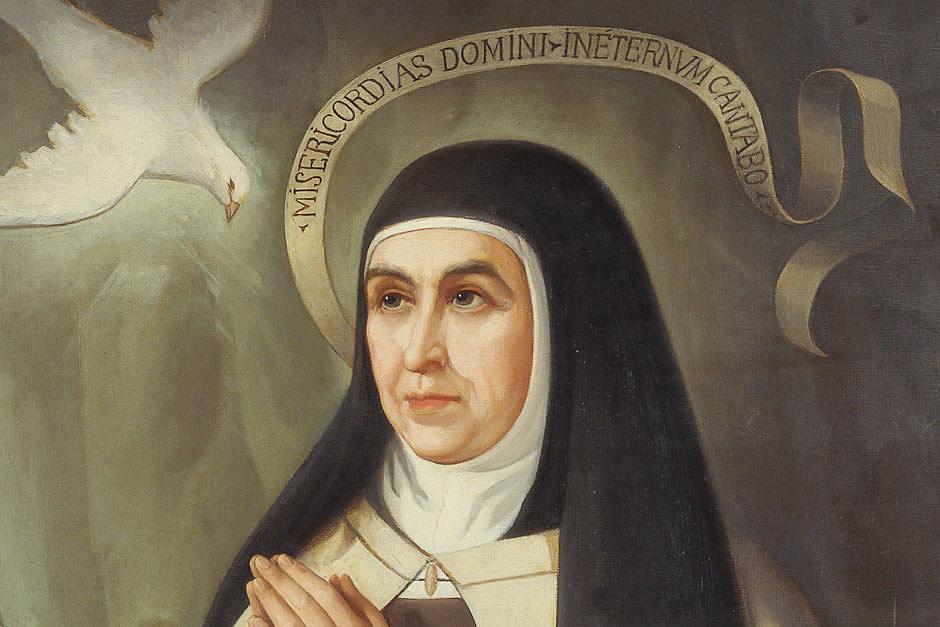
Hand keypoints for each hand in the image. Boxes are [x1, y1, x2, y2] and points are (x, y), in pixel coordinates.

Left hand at [246, 554, 387, 625]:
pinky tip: (253, 619)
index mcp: (352, 625)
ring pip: (290, 624)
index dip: (303, 575)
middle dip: (281, 582)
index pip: (325, 594)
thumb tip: (339, 578)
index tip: (284, 559)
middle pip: (304, 605)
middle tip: (262, 563)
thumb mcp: (377, 625)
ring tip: (255, 583)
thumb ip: (360, 602)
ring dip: (271, 603)